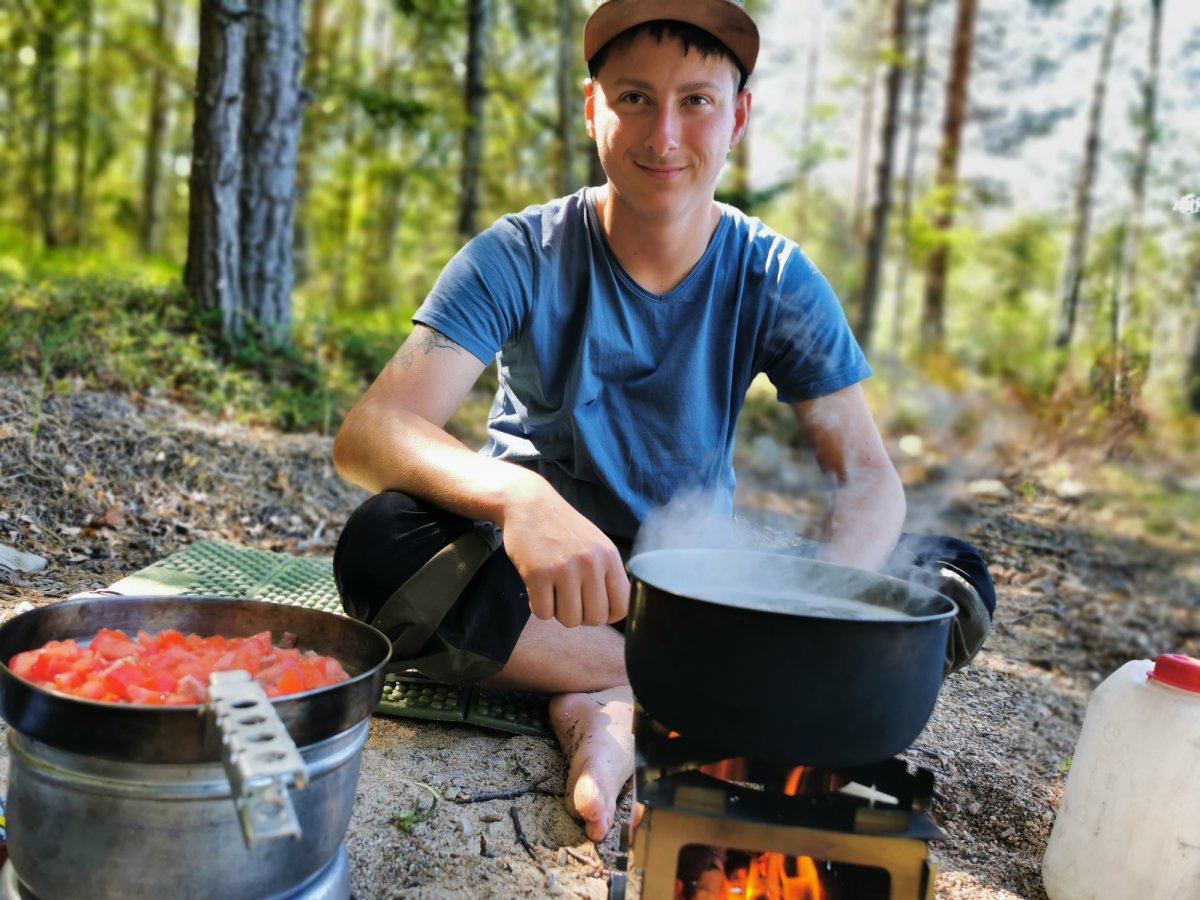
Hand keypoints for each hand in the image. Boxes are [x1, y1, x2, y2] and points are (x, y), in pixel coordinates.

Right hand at [499, 477, 629, 627]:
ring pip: (569, 620)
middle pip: (595, 618)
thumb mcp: (596, 544)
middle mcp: (591, 563)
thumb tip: (615, 610)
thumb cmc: (563, 528)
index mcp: (609, 557)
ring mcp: (564, 568)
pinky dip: (538, 607)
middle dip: (580, 616)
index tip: (592, 607)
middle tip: (568, 600)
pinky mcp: (538, 573)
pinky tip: (537, 589)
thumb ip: (607, 573)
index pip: (622, 606)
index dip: (607, 615)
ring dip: (558, 612)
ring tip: (552, 592)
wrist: (529, 504)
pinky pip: (543, 613)